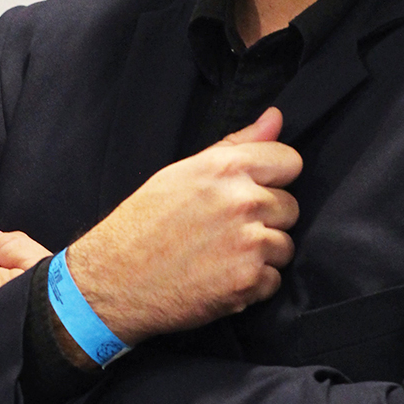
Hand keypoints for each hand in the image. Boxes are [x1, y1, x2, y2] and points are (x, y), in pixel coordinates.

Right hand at [66, 106, 300, 343]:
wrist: (112, 280)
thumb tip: (276, 117)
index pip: (291, 161)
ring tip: (222, 256)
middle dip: (267, 220)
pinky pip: (273, 281)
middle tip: (227, 231)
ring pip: (285, 246)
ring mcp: (249, 244)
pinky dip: (252, 286)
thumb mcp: (183, 172)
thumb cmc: (143, 224)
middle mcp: (242, 202)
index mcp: (226, 168)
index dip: (276, 178)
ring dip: (262, 256)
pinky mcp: (248, 282)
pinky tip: (220, 280)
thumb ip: (236, 145)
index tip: (255, 190)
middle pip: (291, 207)